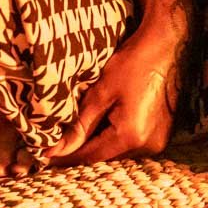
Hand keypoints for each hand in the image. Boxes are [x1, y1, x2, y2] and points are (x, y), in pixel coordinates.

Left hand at [43, 17, 186, 167]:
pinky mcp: (160, 135)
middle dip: (80, 151)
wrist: (162, 49)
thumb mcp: (100, 93)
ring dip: (97, 145)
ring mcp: (157, 142)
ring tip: (74, 134)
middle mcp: (148, 146)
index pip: (91, 156)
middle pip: (105, 157)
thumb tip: (56, 149)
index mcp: (131, 136)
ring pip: (117, 152)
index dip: (66, 157)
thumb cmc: (130, 65)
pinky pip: (129, 144)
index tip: (44, 156)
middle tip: (55, 145)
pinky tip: (98, 126)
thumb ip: (79, 125)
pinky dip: (112, 137)